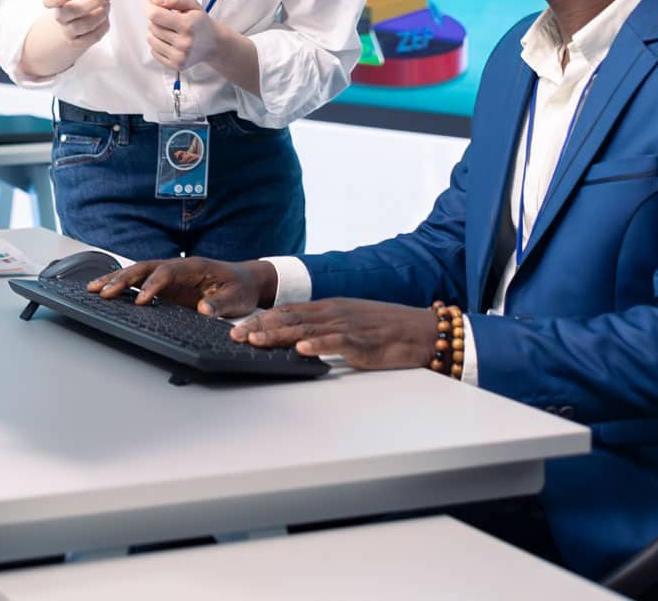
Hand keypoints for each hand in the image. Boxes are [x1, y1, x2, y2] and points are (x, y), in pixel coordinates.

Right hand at [43, 0, 109, 46]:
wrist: (76, 19)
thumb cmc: (79, 0)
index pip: (50, 0)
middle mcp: (60, 16)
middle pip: (74, 11)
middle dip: (94, 1)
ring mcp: (68, 31)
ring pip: (87, 24)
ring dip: (102, 13)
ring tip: (106, 5)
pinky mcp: (78, 43)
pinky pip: (95, 36)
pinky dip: (104, 25)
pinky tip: (103, 18)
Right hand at [85, 256, 275, 317]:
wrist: (247, 280)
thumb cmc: (241, 287)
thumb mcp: (237, 298)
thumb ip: (220, 304)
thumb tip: (203, 310)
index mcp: (194, 266)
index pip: (167, 272)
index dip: (153, 285)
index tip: (142, 301)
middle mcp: (178, 267)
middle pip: (144, 268)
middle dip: (122, 279)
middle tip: (103, 292)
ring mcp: (170, 275)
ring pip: (138, 273)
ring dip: (116, 280)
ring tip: (92, 289)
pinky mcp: (167, 285)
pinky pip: (140, 283)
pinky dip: (123, 286)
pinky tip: (106, 292)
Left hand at [145, 0, 220, 72]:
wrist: (213, 43)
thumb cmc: (200, 22)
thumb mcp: (192, 4)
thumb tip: (153, 1)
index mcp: (188, 25)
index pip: (155, 15)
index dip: (148, 7)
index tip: (149, 4)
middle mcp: (184, 43)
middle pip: (152, 26)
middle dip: (156, 20)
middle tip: (168, 19)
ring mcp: (180, 56)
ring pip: (151, 40)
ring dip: (155, 32)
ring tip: (169, 30)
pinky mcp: (176, 65)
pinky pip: (153, 52)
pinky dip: (157, 45)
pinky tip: (169, 41)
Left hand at [229, 298, 438, 368]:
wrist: (422, 330)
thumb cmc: (387, 329)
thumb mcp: (349, 324)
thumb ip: (324, 329)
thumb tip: (296, 341)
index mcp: (329, 308)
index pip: (288, 312)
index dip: (261, 319)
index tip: (238, 328)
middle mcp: (334, 313)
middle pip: (290, 319)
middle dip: (260, 327)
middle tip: (235, 335)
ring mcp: (348, 326)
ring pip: (307, 329)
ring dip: (279, 335)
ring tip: (256, 341)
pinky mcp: (364, 342)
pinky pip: (337, 343)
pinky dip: (318, 345)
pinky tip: (302, 349)